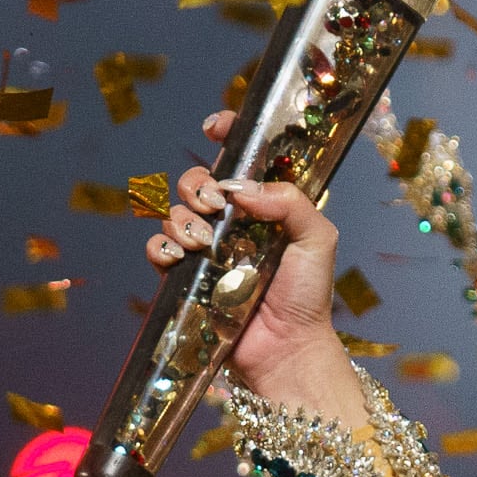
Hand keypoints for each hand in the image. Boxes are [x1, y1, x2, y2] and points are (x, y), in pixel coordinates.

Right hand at [142, 108, 357, 408]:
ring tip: (204, 242)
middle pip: (196, 182)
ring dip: (181, 218)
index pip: (241, 161)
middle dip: (196, 184)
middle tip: (213, 204)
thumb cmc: (308, 296)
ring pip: (174, 213)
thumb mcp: (318, 239)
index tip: (214, 128)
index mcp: (264, 207)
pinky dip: (160, 248)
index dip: (227, 135)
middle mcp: (232, 224)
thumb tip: (241, 188)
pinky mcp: (185, 280)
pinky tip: (179, 258)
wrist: (286, 349)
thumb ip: (289, 202)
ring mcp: (206, 251)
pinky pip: (158, 251)